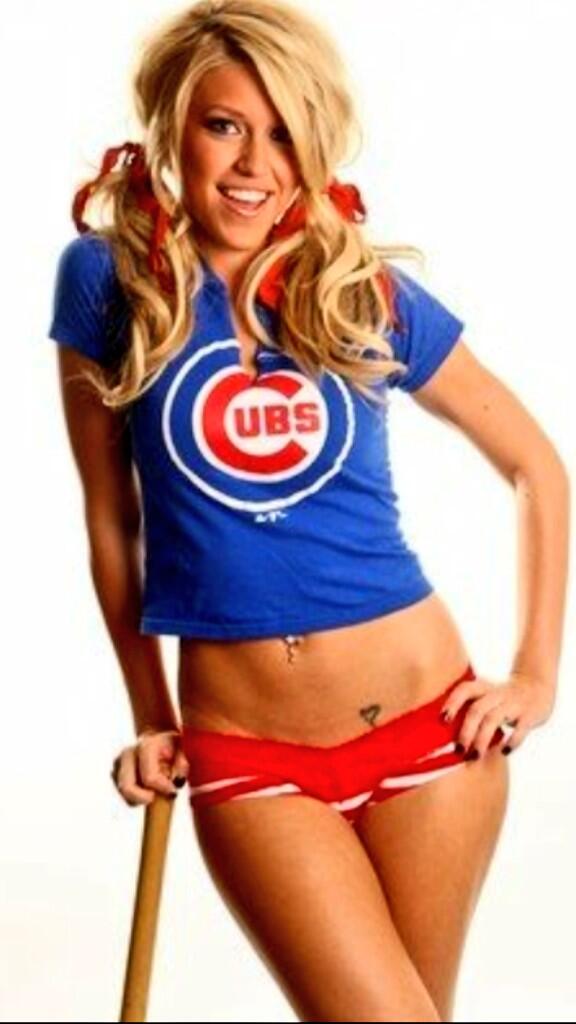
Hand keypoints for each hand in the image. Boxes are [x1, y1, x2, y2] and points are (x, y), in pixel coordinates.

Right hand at [110, 727, 189, 806]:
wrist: (157, 736)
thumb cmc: (172, 745)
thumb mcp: (184, 750)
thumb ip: (182, 764)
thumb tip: (177, 781)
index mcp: (146, 746)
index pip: (149, 778)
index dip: (162, 789)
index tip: (173, 791)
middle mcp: (127, 753)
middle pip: (127, 787)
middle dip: (143, 799)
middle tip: (158, 797)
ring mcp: (118, 763)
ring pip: (124, 793)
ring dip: (140, 798)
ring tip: (155, 789)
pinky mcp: (114, 772)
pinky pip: (123, 794)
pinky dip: (135, 797)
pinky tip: (147, 788)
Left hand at [440, 670, 555, 758]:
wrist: (537, 686)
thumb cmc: (502, 698)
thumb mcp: (486, 696)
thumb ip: (470, 710)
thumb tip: (443, 737)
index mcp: (484, 687)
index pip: (465, 690)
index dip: (453, 702)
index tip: (442, 719)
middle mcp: (497, 693)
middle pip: (477, 710)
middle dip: (466, 731)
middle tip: (458, 751)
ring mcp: (514, 703)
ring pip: (494, 719)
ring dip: (482, 739)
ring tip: (475, 756)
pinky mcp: (530, 714)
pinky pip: (521, 727)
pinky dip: (512, 740)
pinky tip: (505, 752)